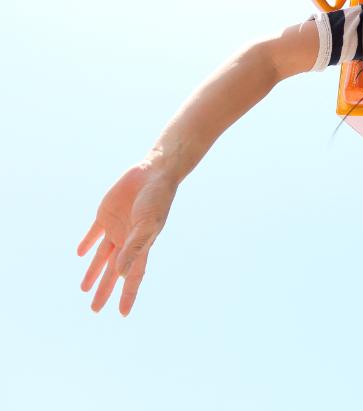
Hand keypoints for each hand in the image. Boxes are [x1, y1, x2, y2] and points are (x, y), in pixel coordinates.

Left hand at [77, 160, 177, 314]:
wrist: (154, 172)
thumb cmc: (157, 199)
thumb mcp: (146, 224)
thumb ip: (134, 248)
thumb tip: (120, 273)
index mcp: (140, 246)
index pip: (133, 277)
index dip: (128, 295)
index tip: (123, 314)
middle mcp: (127, 241)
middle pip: (113, 272)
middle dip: (104, 290)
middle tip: (95, 309)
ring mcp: (116, 228)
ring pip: (101, 256)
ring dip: (93, 272)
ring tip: (84, 289)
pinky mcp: (106, 215)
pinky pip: (94, 234)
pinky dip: (87, 244)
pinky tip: (81, 253)